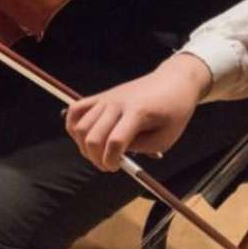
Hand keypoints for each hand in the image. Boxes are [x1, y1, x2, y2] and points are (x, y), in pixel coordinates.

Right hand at [65, 53, 212, 172]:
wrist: (174, 81)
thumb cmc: (175, 110)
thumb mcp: (166, 137)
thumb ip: (141, 149)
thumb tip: (116, 155)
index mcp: (138, 112)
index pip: (115, 141)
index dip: (111, 160)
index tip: (117, 167)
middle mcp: (118, 103)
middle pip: (93, 136)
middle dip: (96, 158)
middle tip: (108, 165)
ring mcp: (107, 98)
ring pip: (80, 126)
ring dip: (84, 146)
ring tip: (98, 152)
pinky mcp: (102, 96)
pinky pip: (76, 110)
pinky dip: (73, 126)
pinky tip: (84, 137)